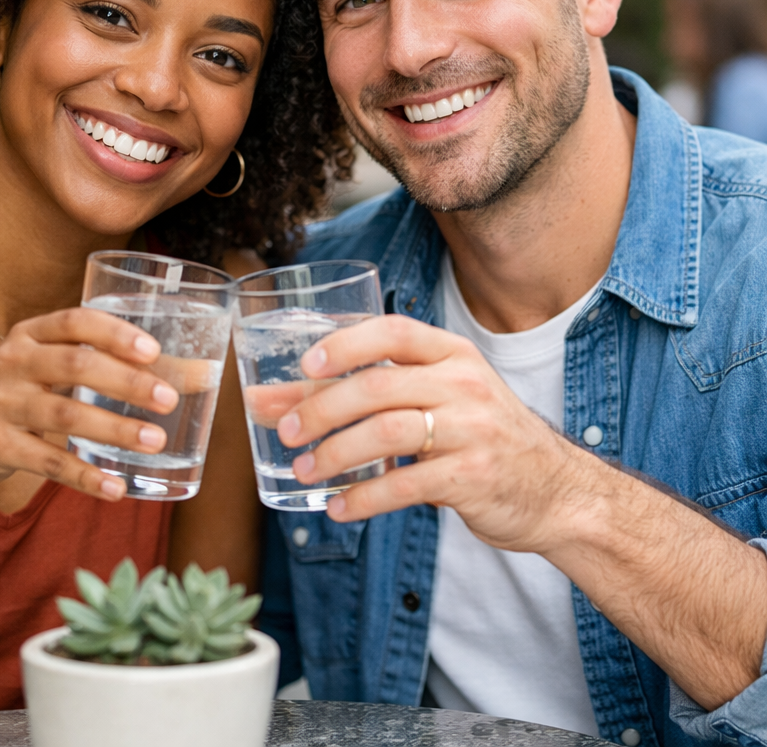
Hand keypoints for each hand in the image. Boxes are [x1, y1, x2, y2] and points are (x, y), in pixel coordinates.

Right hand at [0, 307, 179, 501]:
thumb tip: (194, 375)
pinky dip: (85, 476)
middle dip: (127, 382)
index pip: (75, 321)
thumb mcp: (43, 366)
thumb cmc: (14, 392)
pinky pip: (47, 462)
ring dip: (115, 430)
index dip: (116, 333)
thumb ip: (102, 364)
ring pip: (66, 414)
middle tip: (168, 400)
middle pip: (77, 366)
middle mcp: (11, 361)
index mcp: (28, 333)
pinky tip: (116, 488)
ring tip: (155, 442)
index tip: (154, 351)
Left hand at [276, 315, 590, 551]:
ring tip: (304, 471)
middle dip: (323, 407)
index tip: (305, 363)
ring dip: (335, 453)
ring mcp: (472, 430)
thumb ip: (375, 391)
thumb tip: (282, 401)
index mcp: (452, 354)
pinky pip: (406, 485)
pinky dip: (364, 499)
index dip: (345, 343)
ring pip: (387, 432)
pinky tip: (338, 508)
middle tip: (289, 430)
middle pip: (379, 385)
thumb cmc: (481, 435)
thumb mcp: (443, 396)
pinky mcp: (473, 477)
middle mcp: (464, 384)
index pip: (394, 331)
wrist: (557, 489)